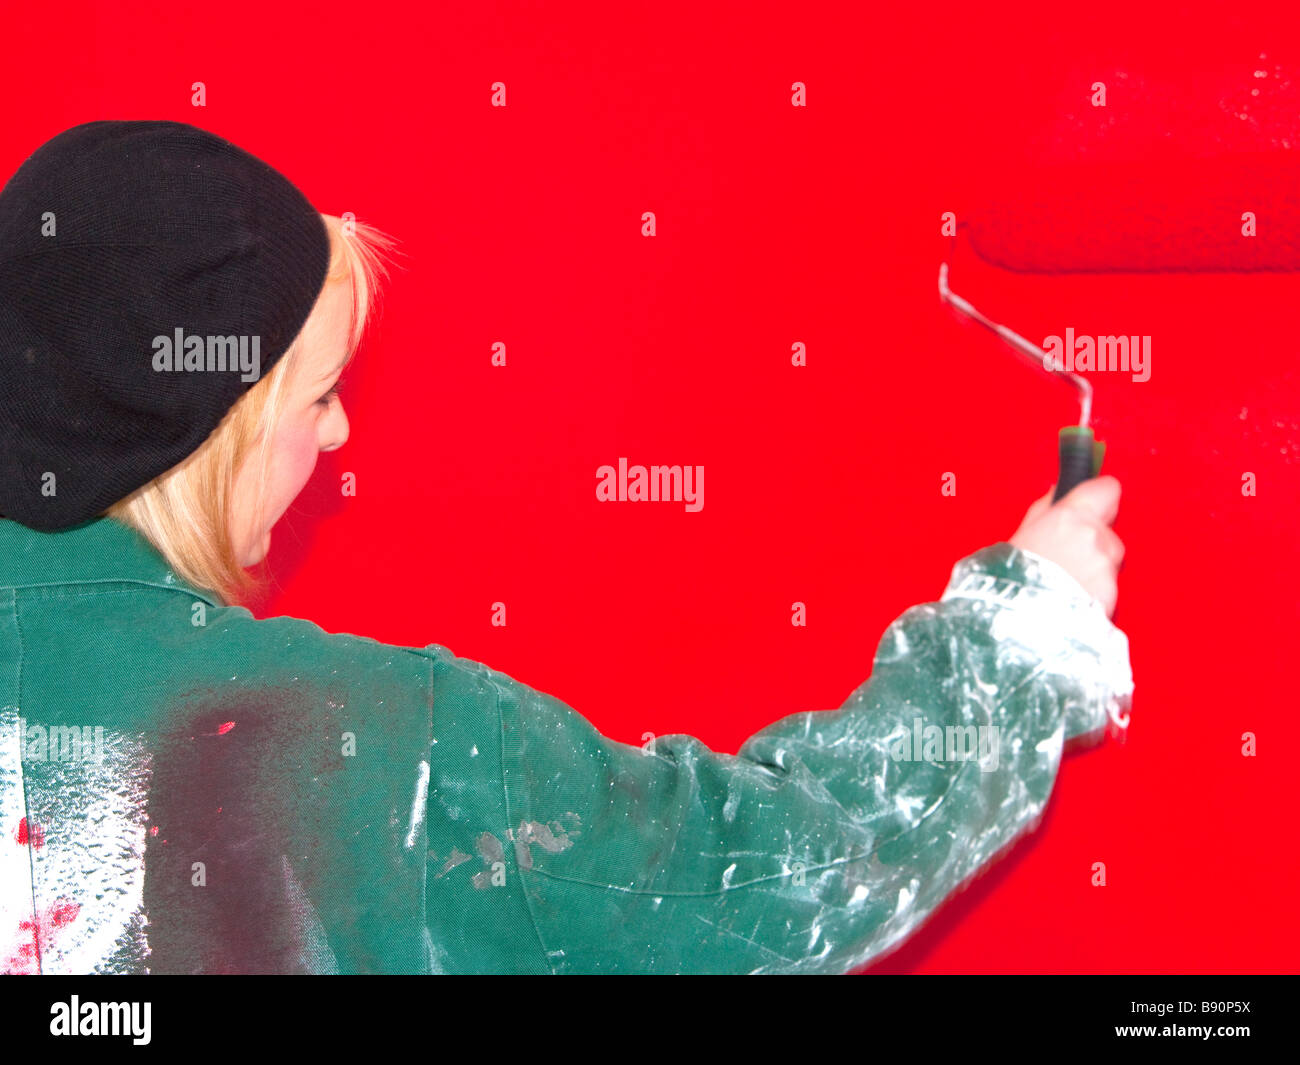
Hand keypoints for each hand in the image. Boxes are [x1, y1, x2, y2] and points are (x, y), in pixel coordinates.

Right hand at [1008, 476, 1123, 616]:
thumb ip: (1044, 511)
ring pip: (1109, 562)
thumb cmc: (1006, 580)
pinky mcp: (1112, 595)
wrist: (1016, 624)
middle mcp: (1092, 538)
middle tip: (1064, 558)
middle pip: (1107, 531)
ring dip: (1093, 570)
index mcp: (1068, 517)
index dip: (1099, 497)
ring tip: (1062, 584)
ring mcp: (1104, 568)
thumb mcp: (1017, 536)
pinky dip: (1094, 594)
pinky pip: (1107, 588)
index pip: (1107, 489)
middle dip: (1093, 542)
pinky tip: (1069, 601)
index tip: (1092, 504)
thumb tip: (1057, 493)